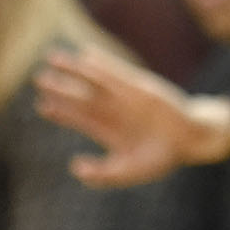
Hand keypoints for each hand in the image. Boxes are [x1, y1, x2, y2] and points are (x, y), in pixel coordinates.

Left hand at [34, 46, 229, 185]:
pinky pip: (117, 73)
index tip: (43, 105)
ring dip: (74, 69)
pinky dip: (102, 64)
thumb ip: (102, 174)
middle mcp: (113, 111)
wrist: (191, 141)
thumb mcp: (128, 172)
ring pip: (93, 80)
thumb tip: (75, 167)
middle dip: (60, 88)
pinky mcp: (140, 86)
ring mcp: (126, 97)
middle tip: (39, 78)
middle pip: (80, 97)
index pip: (78, 117)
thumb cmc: (161, 158)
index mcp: (108, 130)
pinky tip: (85, 55)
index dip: (60, 111)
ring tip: (53, 57)